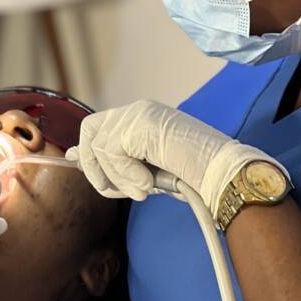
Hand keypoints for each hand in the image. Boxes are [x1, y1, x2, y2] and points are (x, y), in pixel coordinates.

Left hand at [73, 99, 284, 214]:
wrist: (224, 175)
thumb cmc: (193, 177)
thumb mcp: (149, 170)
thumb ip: (119, 163)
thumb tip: (76, 157)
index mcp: (141, 117)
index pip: (98, 125)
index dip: (86, 150)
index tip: (85, 169)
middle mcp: (138, 109)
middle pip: (90, 130)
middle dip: (95, 165)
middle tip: (117, 191)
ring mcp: (140, 113)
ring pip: (100, 147)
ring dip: (118, 178)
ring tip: (144, 189)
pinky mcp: (141, 124)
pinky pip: (112, 152)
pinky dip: (127, 175)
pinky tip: (149, 183)